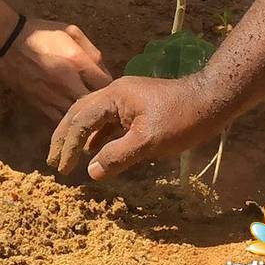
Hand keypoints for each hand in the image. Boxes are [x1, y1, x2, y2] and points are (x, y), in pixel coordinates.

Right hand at [0, 19, 111, 122]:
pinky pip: (60, 123)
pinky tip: (74, 122)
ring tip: (94, 118)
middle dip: (103, 107)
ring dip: (88, 119)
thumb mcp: (70, 31)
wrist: (6, 42)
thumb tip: (105, 73)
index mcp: (77, 62)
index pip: (107, 85)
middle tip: (107, 108)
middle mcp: (68, 83)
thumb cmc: (40, 33)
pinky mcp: (40, 107)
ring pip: (79, 119)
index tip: (112, 89)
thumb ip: (91, 50)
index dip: (112, 88)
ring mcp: (53, 98)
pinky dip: (69, 124)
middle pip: (96, 106)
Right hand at [47, 73, 222, 177]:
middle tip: (53, 161)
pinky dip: (98, 136)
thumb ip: (117, 156)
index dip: (68, 145)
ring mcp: (125, 98)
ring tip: (69, 157)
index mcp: (113, 96)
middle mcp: (114, 93)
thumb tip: (91, 171)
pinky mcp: (136, 107)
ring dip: (80, 136)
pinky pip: (108, 121)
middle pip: (79, 112)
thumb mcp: (148, 142)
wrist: (211, 100)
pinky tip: (96, 151)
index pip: (81, 120)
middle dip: (65, 137)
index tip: (61, 168)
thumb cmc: (180, 119)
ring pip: (93, 116)